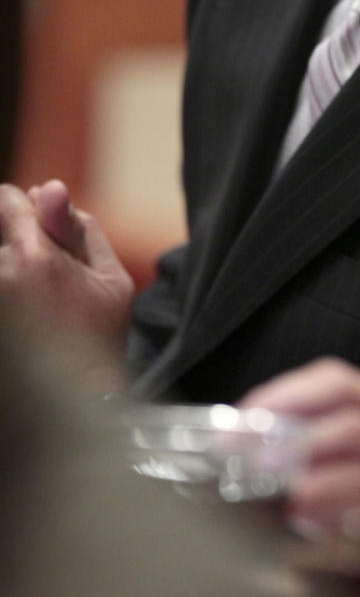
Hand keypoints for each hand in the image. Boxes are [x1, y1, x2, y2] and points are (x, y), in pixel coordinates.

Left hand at [0, 180, 133, 357]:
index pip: (6, 200)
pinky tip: (27, 322)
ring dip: (14, 275)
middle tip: (46, 285)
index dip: (25, 208)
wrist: (78, 409)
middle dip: (19, 247)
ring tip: (36, 310)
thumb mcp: (111, 281)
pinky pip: (3, 286)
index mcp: (33, 257)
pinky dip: (14, 297)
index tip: (39, 227)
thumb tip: (47, 188)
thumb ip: (79, 229)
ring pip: (1, 264)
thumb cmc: (100, 343)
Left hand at [242, 359, 359, 596]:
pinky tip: (307, 514)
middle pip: (345, 399)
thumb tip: (290, 462)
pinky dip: (334, 500)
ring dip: (303, 456)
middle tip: (240, 443)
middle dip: (284, 417)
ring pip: (358, 438)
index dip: (288, 392)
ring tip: (268, 477)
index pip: (342, 382)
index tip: (246, 414)